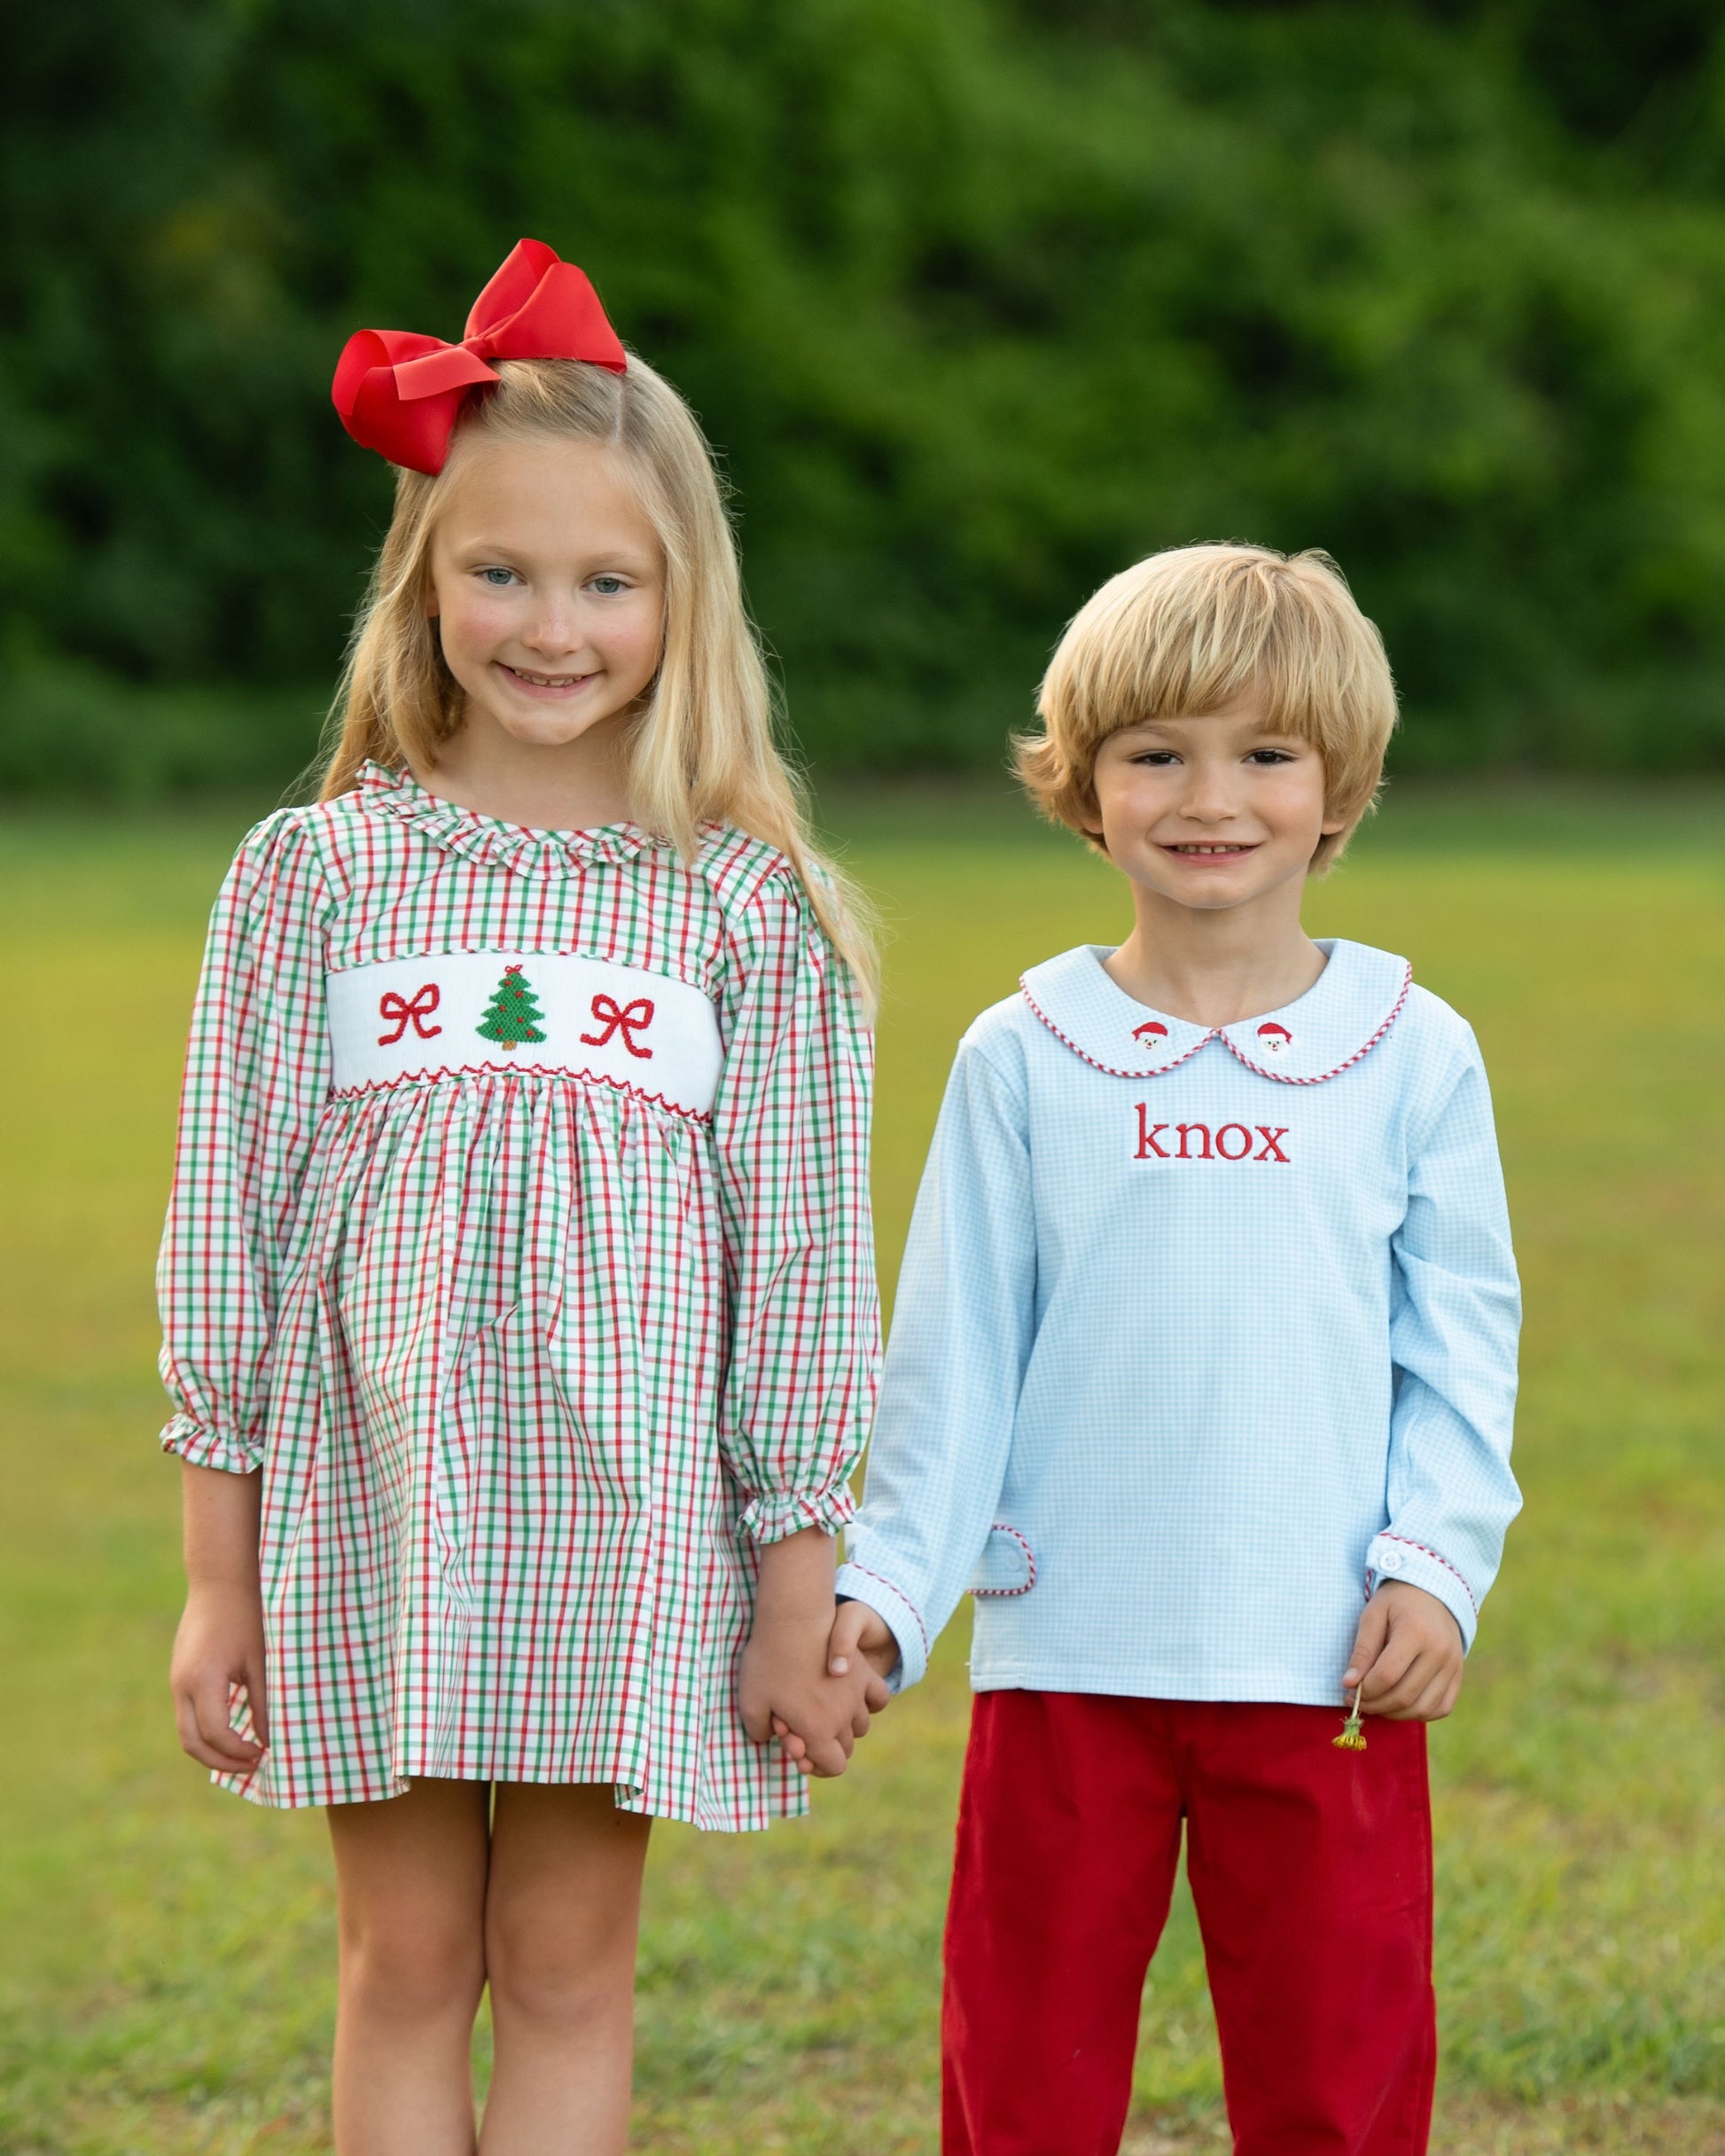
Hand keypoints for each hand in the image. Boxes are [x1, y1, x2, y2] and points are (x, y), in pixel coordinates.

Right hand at [170, 1579, 268, 1771]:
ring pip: (185, 1732)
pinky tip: (233, 1731)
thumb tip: (268, 1741)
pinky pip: (187, 1715)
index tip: (264, 1754)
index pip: (216, 1734)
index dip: (238, 1752)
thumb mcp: (261, 1660)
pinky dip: (205, 1732)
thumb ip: (263, 1702)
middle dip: (221, 1762)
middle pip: (192, 1743)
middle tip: (253, 1766)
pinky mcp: (179, 1675)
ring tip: (243, 1755)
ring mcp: (176, 1681)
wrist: (219, 1581)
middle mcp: (182, 1685)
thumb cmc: (246, 1616)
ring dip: (211, 1750)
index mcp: (203, 1681)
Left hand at [738, 1529, 890, 1776]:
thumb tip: (770, 1738)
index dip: (817, 1764)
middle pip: (846, 1748)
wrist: (791, 1619)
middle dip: (826, 1744)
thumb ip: (759, 1731)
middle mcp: (843, 1718)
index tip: (798, 1747)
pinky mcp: (863, 1672)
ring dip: (845, 1725)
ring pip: (861, 1725)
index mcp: (818, 1731)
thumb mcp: (750, 1702)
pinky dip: (869, 1702)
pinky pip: (879, 1697)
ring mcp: (856, 1695)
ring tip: (822, 1707)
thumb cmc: (767, 1662)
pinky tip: (852, 1696)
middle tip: (801, 1723)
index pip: (834, 1766)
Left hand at [1342, 1580, 1464, 1721]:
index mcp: (1416, 1632)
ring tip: (1376, 1704)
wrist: (1435, 1591)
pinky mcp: (1458, 1676)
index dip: (1365, 1690)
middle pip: (1404, 1696)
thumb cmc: (1398, 1601)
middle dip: (1375, 1705)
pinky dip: (1418, 1714)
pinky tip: (1400, 1705)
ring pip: (1423, 1708)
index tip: (1349, 1691)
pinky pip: (1441, 1708)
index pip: (1387, 1675)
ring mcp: (1453, 1666)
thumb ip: (1362, 1650)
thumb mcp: (1373, 1615)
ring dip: (1394, 1714)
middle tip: (1357, 1702)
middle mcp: (1440, 1652)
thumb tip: (1349, 1684)